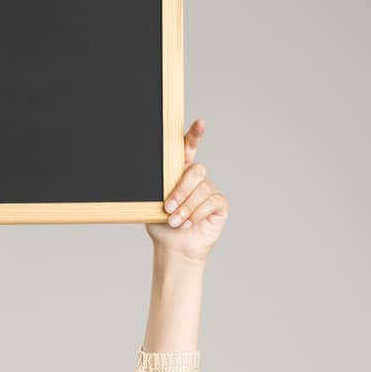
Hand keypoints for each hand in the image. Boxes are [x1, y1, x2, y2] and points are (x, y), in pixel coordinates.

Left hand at [145, 118, 228, 261]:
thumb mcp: (153, 205)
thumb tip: (151, 178)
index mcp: (179, 173)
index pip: (188, 149)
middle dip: (181, 190)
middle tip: (168, 208)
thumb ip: (158, 189)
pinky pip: (211, 202)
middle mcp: (197, 179)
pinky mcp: (219, 205)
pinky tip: (188, 224)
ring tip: (175, 222)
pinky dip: (197, 214)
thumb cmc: (162, 225)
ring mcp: (209, 191)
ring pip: (202, 189)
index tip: (200, 123)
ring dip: (186, 207)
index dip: (195, 135)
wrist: (173, 248)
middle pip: (196, 171)